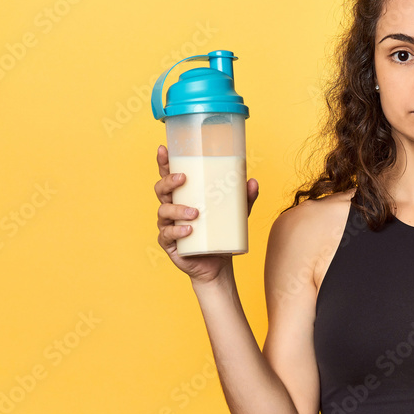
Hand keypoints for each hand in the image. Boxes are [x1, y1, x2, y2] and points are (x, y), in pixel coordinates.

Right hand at [154, 144, 259, 283]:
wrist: (218, 264)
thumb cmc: (221, 233)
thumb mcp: (236, 214)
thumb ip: (244, 198)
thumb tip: (252, 181)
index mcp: (183, 195)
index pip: (168, 175)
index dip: (163, 162)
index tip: (163, 149)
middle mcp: (171, 207)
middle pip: (161, 189)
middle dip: (168, 181)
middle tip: (183, 178)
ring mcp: (168, 225)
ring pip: (164, 211)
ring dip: (177, 209)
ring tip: (195, 212)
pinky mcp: (170, 243)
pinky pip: (167, 234)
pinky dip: (177, 231)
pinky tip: (188, 230)